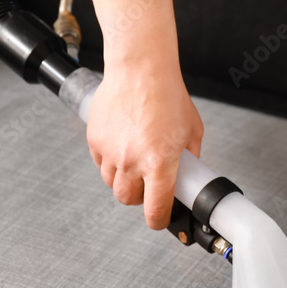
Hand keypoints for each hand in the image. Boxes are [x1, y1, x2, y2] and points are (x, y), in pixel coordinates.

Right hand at [86, 55, 203, 229]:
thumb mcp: (191, 130)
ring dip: (124, 180)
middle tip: (148, 187)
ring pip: (112, 184)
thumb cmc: (166, 93)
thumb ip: (190, 157)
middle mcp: (131, 161)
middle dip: (139, 199)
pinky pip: (100, 164)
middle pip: (128, 200)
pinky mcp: (95, 140)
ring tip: (135, 163)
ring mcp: (110, 152)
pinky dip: (110, 162)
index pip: (155, 209)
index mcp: (159, 162)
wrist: (140, 68)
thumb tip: (190, 172)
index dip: (159, 220)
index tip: (160, 220)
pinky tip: (122, 147)